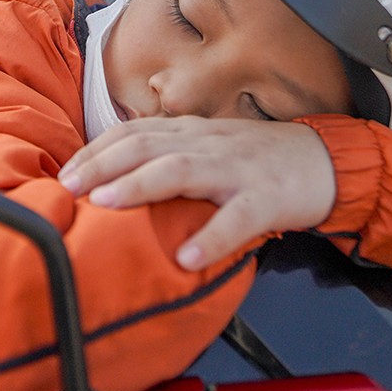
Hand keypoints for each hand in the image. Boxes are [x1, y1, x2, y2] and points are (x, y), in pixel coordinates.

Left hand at [58, 118, 334, 270]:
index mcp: (193, 134)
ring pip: (182, 170)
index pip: (135, 131)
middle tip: (68, 187)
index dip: (97, 149)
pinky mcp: (266, 199)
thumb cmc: (259, 162)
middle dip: (103, 164)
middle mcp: (208, 144)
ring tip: (106, 205)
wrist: (326, 162)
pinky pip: (237, 218)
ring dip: (139, 185)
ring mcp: (237, 170)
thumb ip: (170, 157)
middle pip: (148, 145)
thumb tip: (116, 179)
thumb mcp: (210, 150)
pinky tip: (187, 258)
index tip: (65, 172)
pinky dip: (211, 238)